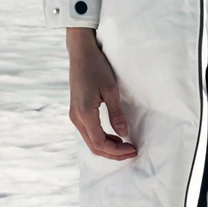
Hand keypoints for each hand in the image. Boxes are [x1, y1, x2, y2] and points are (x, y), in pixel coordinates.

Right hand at [66, 29, 137, 160]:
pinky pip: (88, 132)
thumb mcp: (111, 90)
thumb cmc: (97, 67)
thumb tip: (123, 134)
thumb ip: (116, 114)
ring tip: (125, 146)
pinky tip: (113, 136)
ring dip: (107, 146)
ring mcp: (74, 115)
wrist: (81, 53)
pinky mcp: (76, 111)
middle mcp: (76, 118)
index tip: (132, 149)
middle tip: (131, 152)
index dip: (116, 150)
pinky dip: (100, 138)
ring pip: (90, 141)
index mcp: (85, 113)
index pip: (100, 143)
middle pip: (93, 146)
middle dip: (113, 153)